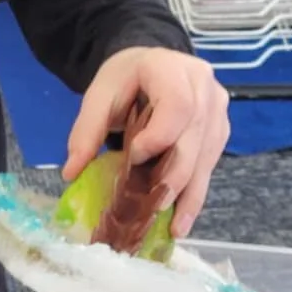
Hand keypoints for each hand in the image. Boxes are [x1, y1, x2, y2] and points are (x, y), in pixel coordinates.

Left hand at [65, 47, 228, 238]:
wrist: (150, 65)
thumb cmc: (125, 78)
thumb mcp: (100, 95)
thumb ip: (86, 130)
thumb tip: (71, 172)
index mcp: (172, 69)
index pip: (178, 105)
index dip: (160, 135)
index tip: (134, 156)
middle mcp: (203, 86)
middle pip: (196, 136)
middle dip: (175, 175)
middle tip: (155, 205)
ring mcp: (217, 109)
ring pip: (207, 156)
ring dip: (190, 194)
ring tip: (174, 227)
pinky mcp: (219, 130)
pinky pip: (210, 165)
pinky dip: (195, 194)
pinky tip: (182, 220)